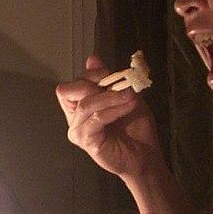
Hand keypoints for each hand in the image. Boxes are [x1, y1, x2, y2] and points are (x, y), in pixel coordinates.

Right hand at [56, 55, 162, 180]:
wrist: (146, 155)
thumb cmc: (135, 127)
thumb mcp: (123, 96)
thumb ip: (107, 79)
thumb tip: (92, 58)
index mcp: (79, 106)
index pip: (72, 83)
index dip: (91, 75)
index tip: (115, 77)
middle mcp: (73, 117)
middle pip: (67, 91)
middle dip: (93, 84)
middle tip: (119, 87)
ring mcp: (77, 130)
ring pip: (85, 104)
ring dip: (110, 97)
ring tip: (130, 97)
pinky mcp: (86, 141)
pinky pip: (95, 119)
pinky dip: (113, 110)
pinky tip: (128, 107)